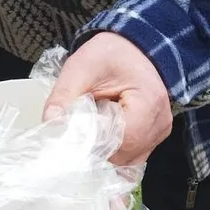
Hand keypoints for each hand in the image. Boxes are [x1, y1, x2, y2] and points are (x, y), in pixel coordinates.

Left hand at [43, 33, 174, 168]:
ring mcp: (158, 133)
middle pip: (124, 155)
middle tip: (72, 140)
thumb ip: (64, 95)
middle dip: (95, 152)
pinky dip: (113, 156)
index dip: (94, 143)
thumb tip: (50, 122)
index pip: (122, 139)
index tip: (69, 139)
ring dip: (103, 156)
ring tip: (86, 140)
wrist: (134, 48)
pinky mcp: (152, 138)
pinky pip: (131, 158)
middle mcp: (159, 123)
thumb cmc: (110, 54)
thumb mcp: (81, 67)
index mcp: (149, 102)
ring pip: (127, 162)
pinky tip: (98, 147)